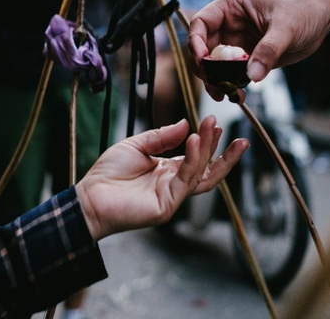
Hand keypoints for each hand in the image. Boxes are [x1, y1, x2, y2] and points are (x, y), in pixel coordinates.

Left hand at [75, 116, 247, 240]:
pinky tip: (194, 139)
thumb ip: (161, 136)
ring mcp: (172, 197)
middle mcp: (174, 185)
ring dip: (210, 150)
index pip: (196, 158)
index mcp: (168, 172)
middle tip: (239, 138)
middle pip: (208, 171)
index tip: (217, 123)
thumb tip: (186, 123)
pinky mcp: (167, 206)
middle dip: (225, 155)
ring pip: (201, 174)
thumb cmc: (108, 174)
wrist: (89, 196)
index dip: (209, 142)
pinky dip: (192, 159)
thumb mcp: (136, 145)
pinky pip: (185, 180)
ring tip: (214, 127)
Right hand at [189, 0, 329, 100]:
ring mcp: (237, 42)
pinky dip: (232, 86)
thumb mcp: (287, 26)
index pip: (201, 23)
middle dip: (205, 68)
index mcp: (231, 6)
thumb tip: (252, 75)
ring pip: (215, 65)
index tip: (202, 61)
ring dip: (216, 81)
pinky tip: (240, 96)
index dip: (195, 42)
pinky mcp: (248, 57)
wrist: (321, 16)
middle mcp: (229, 24)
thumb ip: (268, 50)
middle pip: (203, 48)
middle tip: (215, 85)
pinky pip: (232, 74)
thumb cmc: (304, 8)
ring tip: (226, 95)